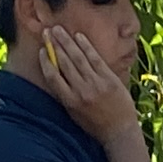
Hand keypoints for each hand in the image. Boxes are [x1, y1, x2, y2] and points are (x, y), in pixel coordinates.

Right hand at [32, 21, 143, 150]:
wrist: (120, 131)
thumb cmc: (95, 125)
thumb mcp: (74, 114)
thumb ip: (65, 95)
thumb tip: (55, 74)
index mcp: (70, 101)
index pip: (53, 77)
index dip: (46, 61)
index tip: (42, 50)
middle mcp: (81, 91)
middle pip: (64, 63)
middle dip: (54, 45)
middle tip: (48, 31)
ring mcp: (96, 83)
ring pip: (77, 57)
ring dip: (67, 41)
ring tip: (59, 29)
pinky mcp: (109, 78)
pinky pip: (94, 58)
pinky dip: (86, 46)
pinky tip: (78, 36)